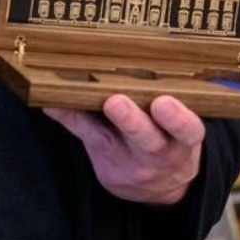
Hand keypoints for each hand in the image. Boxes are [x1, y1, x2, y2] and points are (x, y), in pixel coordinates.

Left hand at [44, 94, 203, 203]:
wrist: (162, 186)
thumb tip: (139, 53)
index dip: (177, 119)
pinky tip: (52, 104)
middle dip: (130, 121)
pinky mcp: (105, 167)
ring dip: (88, 118)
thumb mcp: (180, 126)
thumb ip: (167, 97)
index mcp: (183, 140)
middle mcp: (158, 154)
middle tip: (115, 102)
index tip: (163, 102)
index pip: (187, 130)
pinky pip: (84, 137)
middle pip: (147, 139)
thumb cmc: (169, 137)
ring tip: (73, 99)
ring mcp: (130, 164)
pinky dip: (68, 117)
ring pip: (109, 140)